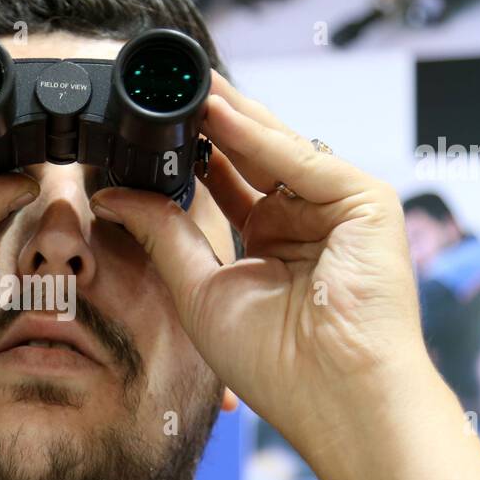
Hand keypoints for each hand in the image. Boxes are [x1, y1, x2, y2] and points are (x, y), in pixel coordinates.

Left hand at [89, 74, 433, 465]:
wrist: (334, 396)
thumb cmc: (277, 365)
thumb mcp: (200, 290)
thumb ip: (162, 235)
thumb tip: (113, 196)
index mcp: (273, 246)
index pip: (228, 184)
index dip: (190, 155)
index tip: (147, 129)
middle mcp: (306, 221)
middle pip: (252, 156)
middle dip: (209, 123)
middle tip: (165, 88)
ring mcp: (338, 209)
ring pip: (275, 148)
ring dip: (229, 115)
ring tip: (182, 83)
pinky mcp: (366, 202)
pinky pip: (299, 159)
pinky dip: (256, 136)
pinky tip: (216, 112)